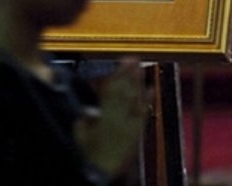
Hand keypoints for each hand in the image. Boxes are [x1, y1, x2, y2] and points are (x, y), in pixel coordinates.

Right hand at [75, 58, 149, 178]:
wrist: (100, 174)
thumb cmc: (88, 155)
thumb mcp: (80, 134)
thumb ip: (84, 119)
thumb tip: (89, 110)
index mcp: (103, 117)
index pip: (111, 90)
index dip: (116, 74)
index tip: (121, 61)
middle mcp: (119, 119)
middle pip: (124, 91)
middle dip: (128, 73)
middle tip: (133, 58)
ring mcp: (129, 126)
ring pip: (134, 100)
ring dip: (137, 82)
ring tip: (141, 67)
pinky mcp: (136, 134)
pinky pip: (143, 115)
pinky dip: (148, 101)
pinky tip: (152, 89)